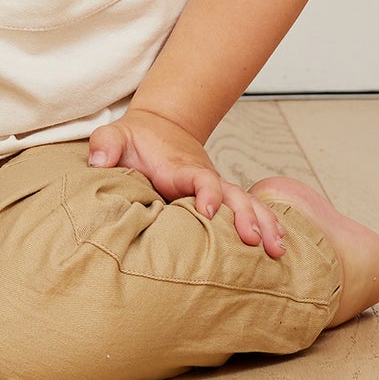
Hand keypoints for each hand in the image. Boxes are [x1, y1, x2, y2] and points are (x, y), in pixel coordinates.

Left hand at [87, 109, 287, 256]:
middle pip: (233, 195)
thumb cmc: (134, 139)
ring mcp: (216, 190)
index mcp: (181, 169)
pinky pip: (247, 212)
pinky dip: (267, 225)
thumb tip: (98, 161)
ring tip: (279, 250)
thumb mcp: (114, 135)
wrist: (159, 129)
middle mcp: (205, 179)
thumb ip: (105, 144)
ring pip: (246, 205)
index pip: (200, 178)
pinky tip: (280, 247)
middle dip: (246, 217)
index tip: (209, 210)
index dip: (206, 192)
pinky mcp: (220, 201)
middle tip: (256, 240)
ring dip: (264, 224)